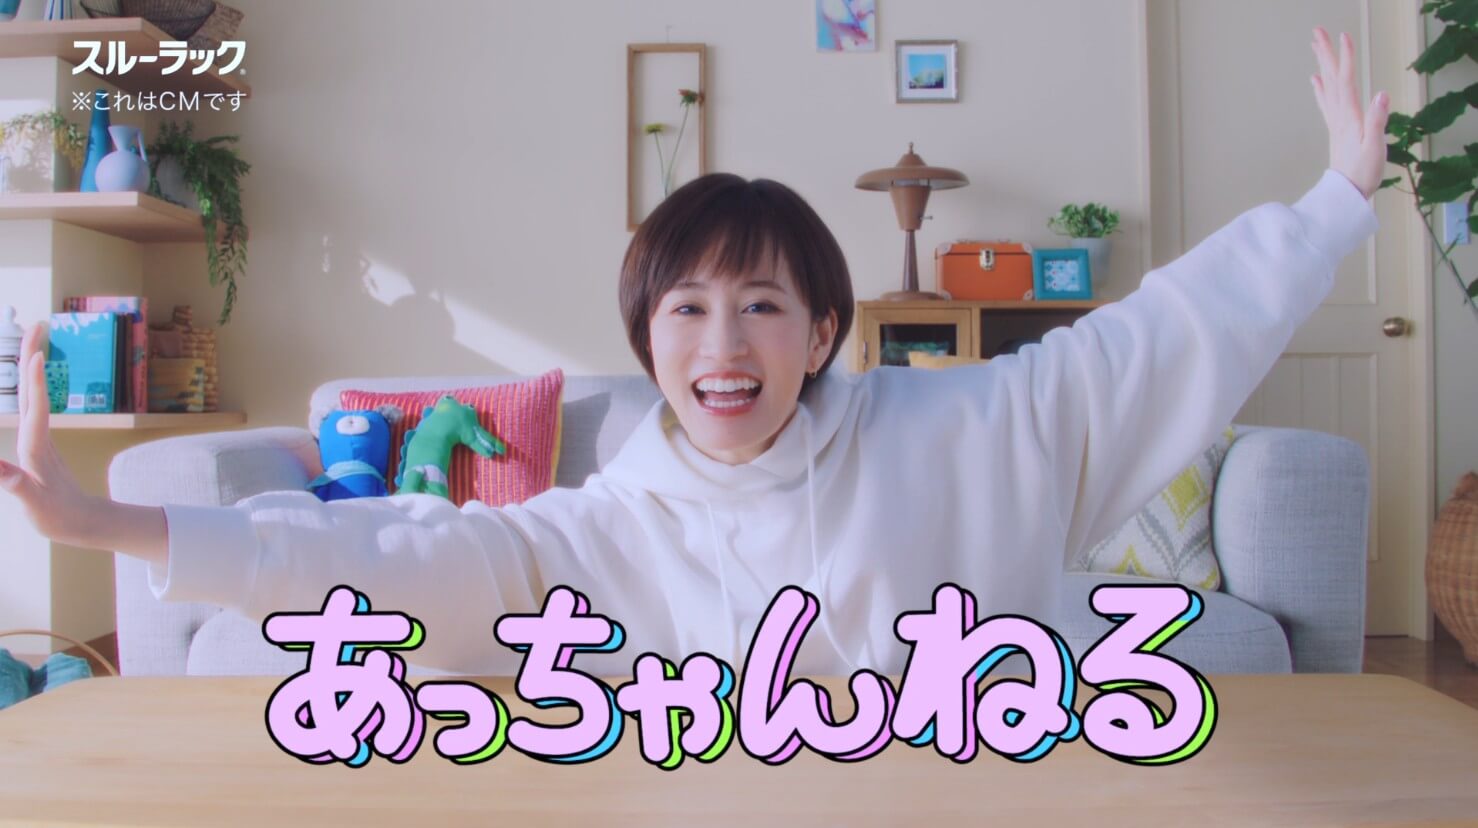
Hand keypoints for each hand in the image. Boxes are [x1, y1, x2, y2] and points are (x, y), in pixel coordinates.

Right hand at [0, 322, 100, 545]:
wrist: (84, 523)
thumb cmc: (58, 515)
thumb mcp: (34, 503)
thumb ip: (15, 484)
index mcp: (37, 446)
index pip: (36, 407)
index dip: (34, 381)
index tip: (37, 353)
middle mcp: (40, 436)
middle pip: (36, 390)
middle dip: (35, 357)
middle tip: (38, 324)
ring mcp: (41, 438)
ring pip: (35, 395)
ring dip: (33, 367)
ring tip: (35, 339)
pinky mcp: (40, 443)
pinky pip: (33, 406)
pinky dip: (29, 386)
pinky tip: (29, 378)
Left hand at [1310, 27, 1389, 199]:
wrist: (1346, 194)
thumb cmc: (1362, 173)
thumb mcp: (1374, 147)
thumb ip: (1376, 120)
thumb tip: (1380, 94)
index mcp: (1349, 117)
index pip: (1346, 81)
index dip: (1345, 58)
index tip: (1343, 36)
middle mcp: (1339, 116)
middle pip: (1331, 78)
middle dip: (1325, 54)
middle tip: (1317, 32)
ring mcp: (1336, 122)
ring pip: (1327, 86)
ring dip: (1322, 65)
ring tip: (1316, 47)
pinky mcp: (1337, 128)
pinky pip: (1327, 101)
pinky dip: (1321, 87)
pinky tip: (1316, 80)